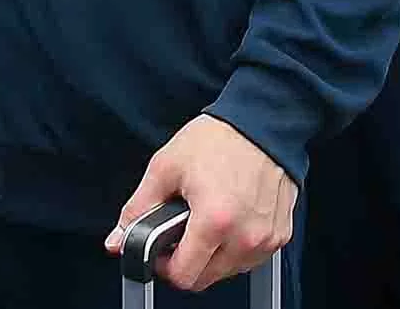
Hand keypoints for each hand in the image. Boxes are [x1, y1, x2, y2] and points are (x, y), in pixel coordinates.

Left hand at [108, 116, 293, 290]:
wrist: (262, 120)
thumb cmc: (220, 138)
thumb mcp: (166, 166)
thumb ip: (138, 208)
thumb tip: (118, 239)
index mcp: (215, 220)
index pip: (184, 276)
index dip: (165, 266)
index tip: (164, 250)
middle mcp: (245, 235)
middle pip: (206, 279)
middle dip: (189, 260)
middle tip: (186, 229)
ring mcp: (266, 238)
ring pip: (229, 271)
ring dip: (215, 256)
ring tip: (211, 219)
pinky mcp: (280, 234)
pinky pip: (252, 258)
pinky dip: (238, 246)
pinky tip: (233, 218)